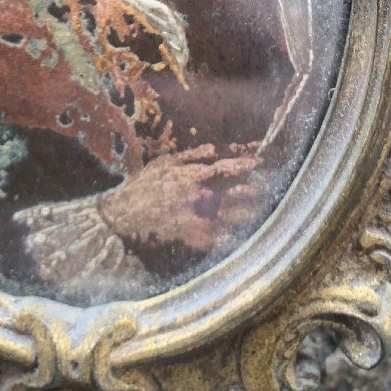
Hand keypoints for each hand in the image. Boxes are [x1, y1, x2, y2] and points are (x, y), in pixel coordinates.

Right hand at [97, 143, 262, 253]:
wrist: (123, 216)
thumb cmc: (143, 187)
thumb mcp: (164, 163)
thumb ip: (190, 155)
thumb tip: (213, 149)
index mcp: (192, 175)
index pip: (226, 168)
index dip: (245, 166)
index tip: (259, 165)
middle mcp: (198, 197)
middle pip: (236, 193)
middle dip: (254, 191)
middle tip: (267, 190)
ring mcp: (197, 220)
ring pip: (234, 217)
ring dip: (250, 213)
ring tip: (262, 212)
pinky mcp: (193, 240)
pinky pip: (222, 241)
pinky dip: (235, 238)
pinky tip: (245, 237)